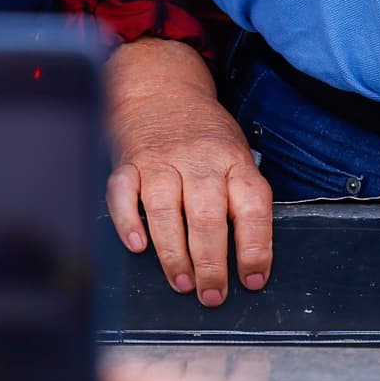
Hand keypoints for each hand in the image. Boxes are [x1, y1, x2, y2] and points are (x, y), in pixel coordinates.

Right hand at [105, 39, 273, 306]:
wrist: (161, 85)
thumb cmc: (204, 133)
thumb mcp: (235, 153)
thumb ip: (240, 196)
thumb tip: (247, 259)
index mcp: (233, 159)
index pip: (252, 206)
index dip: (256, 246)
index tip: (254, 280)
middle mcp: (198, 159)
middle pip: (207, 216)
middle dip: (211, 264)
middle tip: (212, 295)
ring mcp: (160, 159)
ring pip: (166, 210)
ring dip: (174, 254)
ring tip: (182, 284)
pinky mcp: (127, 161)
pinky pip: (123, 194)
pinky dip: (128, 222)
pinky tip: (137, 246)